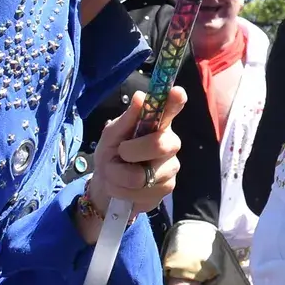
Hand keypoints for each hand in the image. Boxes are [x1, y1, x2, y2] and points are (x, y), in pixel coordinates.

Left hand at [77, 89, 185, 241]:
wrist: (107, 186)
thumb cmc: (111, 154)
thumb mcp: (111, 136)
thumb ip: (126, 119)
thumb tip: (140, 96)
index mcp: (157, 124)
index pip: (172, 109)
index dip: (175, 101)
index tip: (177, 92)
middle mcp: (169, 143)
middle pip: (159, 145)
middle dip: (130, 152)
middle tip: (120, 154)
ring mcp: (171, 167)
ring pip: (142, 175)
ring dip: (119, 176)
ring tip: (117, 175)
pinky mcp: (167, 188)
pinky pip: (139, 192)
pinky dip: (122, 191)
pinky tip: (124, 189)